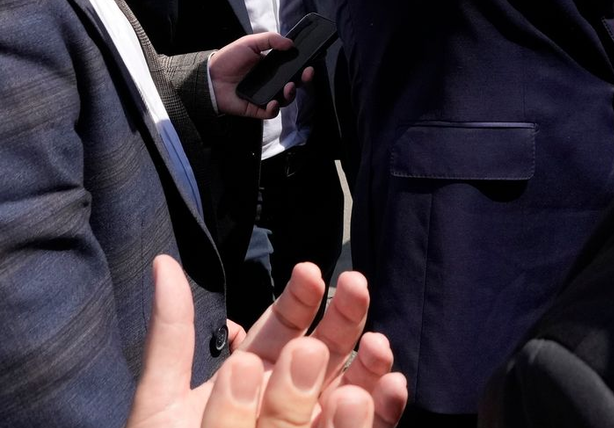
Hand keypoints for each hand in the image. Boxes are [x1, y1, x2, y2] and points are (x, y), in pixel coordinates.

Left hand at [126, 256, 407, 427]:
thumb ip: (171, 337)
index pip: (284, 323)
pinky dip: (385, 410)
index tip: (307, 272)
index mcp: (253, 374)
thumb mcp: (160, 405)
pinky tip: (392, 388)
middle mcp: (292, 397)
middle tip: (355, 285)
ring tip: (375, 347)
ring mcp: (318, 426)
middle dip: (343, 314)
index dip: (298, 295)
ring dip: (368, 363)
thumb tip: (164, 262)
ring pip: (353, 388)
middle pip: (327, 347)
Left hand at [207, 33, 312, 118]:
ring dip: (291, 94)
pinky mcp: (255, 108)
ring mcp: (264, 95)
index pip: (292, 67)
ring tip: (289, 87)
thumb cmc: (228, 58)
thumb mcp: (250, 42)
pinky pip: (270, 112)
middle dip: (303, 80)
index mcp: (272, 66)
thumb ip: (271, 39)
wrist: (209, 76)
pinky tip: (274, 102)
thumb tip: (291, 44)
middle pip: (293, 83)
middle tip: (306, 74)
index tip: (309, 63)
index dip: (303, 66)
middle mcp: (270, 81)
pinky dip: (274, 109)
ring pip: (285, 98)